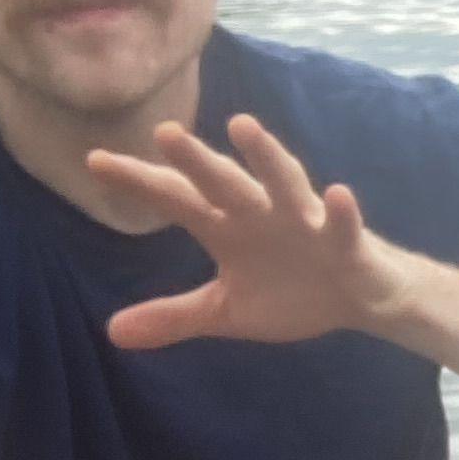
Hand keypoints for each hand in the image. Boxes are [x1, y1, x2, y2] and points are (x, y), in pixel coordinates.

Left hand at [89, 114, 397, 350]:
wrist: (363, 297)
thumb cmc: (294, 291)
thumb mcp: (227, 311)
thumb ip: (174, 316)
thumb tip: (111, 332)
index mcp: (228, 228)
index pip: (177, 200)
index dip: (140, 182)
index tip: (94, 161)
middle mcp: (262, 214)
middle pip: (223, 183)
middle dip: (196, 160)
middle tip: (165, 133)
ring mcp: (306, 224)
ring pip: (283, 184)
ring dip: (266, 156)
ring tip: (243, 127)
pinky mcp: (347, 243)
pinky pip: (343, 226)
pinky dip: (341, 212)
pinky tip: (337, 193)